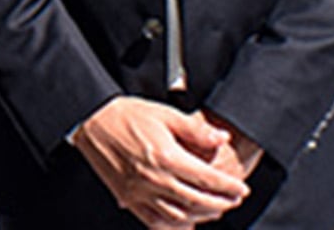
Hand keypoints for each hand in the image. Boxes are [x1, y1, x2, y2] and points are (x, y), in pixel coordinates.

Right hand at [69, 97, 250, 228]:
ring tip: (214, 211)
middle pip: (197, 202)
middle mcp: (154, 179)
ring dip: (200, 217)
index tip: (242, 189)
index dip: (228, 187)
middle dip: (220, 204)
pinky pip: (155, 222)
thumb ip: (196, 129)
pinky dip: (173, 226)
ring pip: (178, 216)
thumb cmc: (126, 114)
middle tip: (233, 201)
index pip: (206, 179)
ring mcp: (140, 193)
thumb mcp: (165, 114)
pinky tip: (185, 223)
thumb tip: (221, 138)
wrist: (91, 121)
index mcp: (166, 157)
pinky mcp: (128, 199)